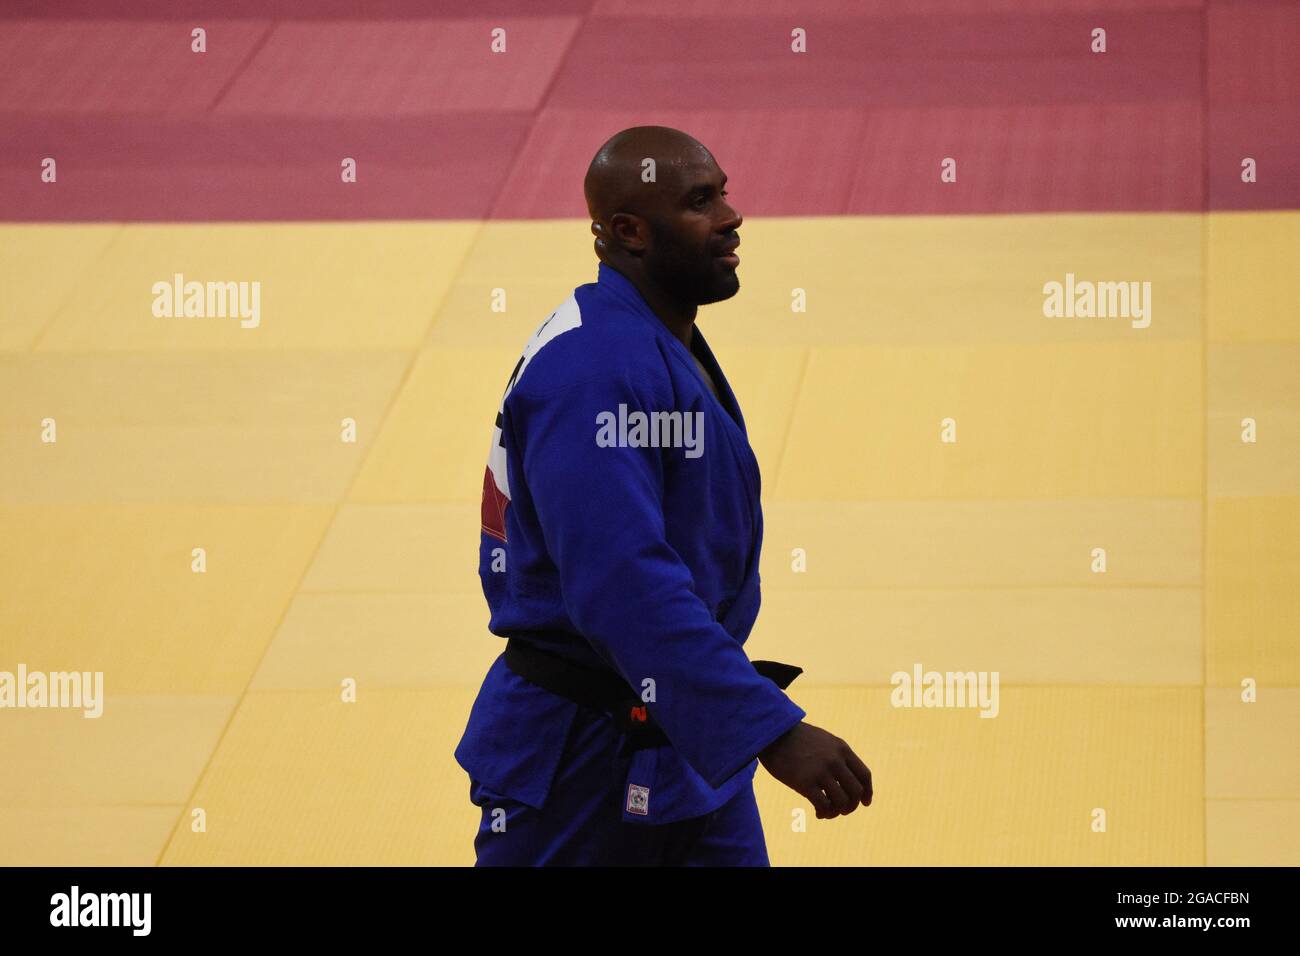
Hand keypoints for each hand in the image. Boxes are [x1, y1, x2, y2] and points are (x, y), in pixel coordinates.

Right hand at [758, 721, 872, 818]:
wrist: (772, 733)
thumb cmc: (796, 739)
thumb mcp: (823, 741)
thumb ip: (837, 756)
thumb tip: (845, 780)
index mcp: (841, 749)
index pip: (864, 775)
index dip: (867, 792)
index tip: (865, 802)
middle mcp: (835, 760)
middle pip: (856, 792)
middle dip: (851, 805)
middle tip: (842, 810)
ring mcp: (820, 771)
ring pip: (842, 802)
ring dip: (837, 812)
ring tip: (828, 812)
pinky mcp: (804, 782)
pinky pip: (824, 806)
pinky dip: (825, 813)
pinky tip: (818, 813)